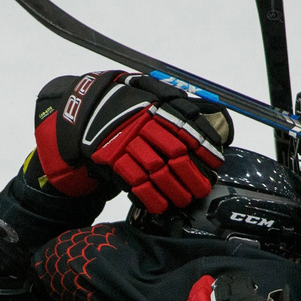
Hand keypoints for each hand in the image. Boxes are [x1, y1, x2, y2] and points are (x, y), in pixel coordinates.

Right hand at [34, 70, 232, 212]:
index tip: (215, 163)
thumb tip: (212, 115)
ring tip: (185, 201)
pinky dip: (150, 197)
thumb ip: (179, 106)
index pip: (186, 129)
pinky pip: (134, 181)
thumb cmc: (126, 105)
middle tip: (201, 189)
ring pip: (156, 169)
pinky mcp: (111, 158)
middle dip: (191, 174)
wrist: (85, 110)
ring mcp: (125, 142)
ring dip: (174, 189)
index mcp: (156, 107)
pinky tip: (162, 206)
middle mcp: (142, 124)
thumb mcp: (152, 94)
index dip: (204, 148)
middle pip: (174, 153)